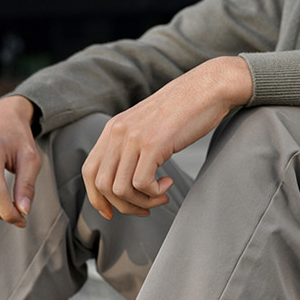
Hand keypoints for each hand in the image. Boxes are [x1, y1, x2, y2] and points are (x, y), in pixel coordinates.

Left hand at [82, 56, 253, 217]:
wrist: (210, 86)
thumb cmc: (184, 110)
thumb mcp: (147, 126)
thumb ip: (131, 146)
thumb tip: (125, 181)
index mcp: (113, 128)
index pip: (89, 171)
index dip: (96, 197)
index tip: (111, 212)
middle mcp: (118, 132)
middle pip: (102, 186)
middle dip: (123, 206)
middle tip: (145, 209)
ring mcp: (134, 138)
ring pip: (121, 189)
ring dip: (142, 202)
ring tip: (160, 197)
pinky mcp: (153, 143)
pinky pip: (142, 184)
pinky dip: (154, 193)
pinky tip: (168, 184)